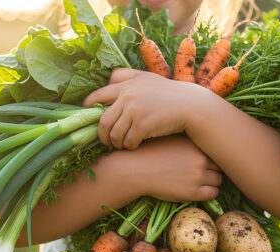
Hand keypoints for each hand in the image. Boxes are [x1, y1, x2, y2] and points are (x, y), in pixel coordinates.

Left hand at [83, 68, 220, 149]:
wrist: (191, 106)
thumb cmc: (170, 93)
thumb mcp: (148, 78)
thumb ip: (128, 76)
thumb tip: (109, 78)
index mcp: (126, 84)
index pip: (98, 96)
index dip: (89, 109)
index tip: (88, 118)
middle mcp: (128, 96)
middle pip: (102, 121)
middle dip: (102, 134)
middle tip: (106, 141)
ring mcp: (135, 110)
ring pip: (114, 134)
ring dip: (116, 143)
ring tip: (122, 145)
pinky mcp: (143, 125)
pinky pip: (128, 141)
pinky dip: (129, 146)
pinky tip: (135, 146)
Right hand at [103, 135, 221, 201]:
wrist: (134, 170)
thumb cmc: (150, 153)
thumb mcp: (170, 139)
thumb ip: (187, 140)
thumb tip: (203, 138)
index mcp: (194, 143)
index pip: (216, 148)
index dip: (211, 154)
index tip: (206, 158)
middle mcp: (199, 157)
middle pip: (220, 164)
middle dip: (213, 167)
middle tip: (204, 171)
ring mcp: (197, 175)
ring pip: (219, 179)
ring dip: (212, 181)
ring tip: (199, 181)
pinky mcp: (192, 192)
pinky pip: (213, 193)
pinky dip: (209, 192)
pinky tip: (197, 190)